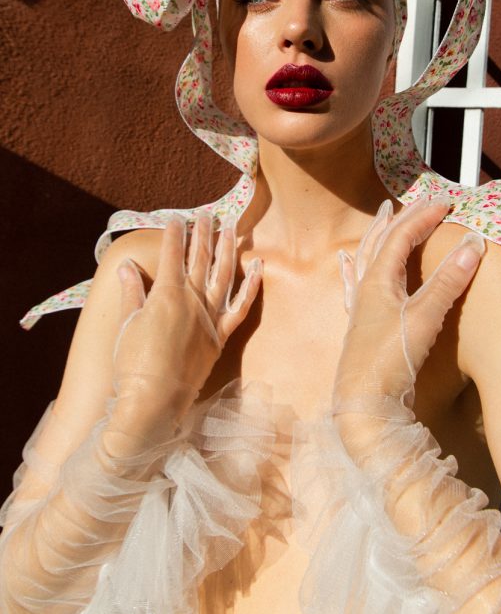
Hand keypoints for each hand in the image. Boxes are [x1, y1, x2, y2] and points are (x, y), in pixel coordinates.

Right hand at [107, 212, 260, 448]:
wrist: (153, 402)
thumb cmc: (133, 365)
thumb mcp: (127, 324)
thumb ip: (131, 293)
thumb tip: (126, 267)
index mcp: (167, 294)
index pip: (172, 255)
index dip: (173, 234)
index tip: (175, 218)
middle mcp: (192, 300)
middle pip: (199, 259)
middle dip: (202, 234)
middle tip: (206, 213)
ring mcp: (210, 318)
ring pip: (223, 275)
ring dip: (227, 249)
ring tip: (231, 228)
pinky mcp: (221, 336)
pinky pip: (241, 306)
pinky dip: (252, 285)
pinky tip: (258, 266)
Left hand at [333, 197, 484, 462]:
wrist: (363, 406)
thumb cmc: (389, 360)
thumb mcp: (425, 318)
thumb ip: (448, 281)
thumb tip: (475, 243)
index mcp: (378, 280)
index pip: (401, 235)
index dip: (424, 216)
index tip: (447, 202)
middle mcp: (366, 288)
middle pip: (383, 241)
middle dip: (403, 218)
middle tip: (421, 201)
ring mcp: (361, 307)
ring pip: (369, 257)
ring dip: (381, 234)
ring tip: (385, 216)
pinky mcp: (362, 326)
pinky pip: (356, 283)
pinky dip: (356, 265)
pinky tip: (346, 262)